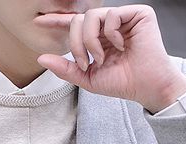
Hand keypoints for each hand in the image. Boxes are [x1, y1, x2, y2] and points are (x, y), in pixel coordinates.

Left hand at [35, 4, 185, 112]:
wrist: (146, 87)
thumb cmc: (123, 83)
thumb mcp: (88, 79)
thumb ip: (66, 69)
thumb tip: (41, 58)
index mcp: (99, 38)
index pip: (75, 26)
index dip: (57, 22)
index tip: (39, 22)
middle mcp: (109, 26)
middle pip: (80, 20)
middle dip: (76, 43)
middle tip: (85, 63)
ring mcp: (123, 18)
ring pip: (92, 15)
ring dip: (91, 41)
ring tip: (103, 58)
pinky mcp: (138, 14)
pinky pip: (112, 14)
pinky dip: (111, 34)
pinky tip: (121, 46)